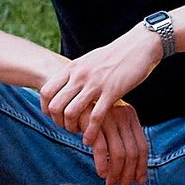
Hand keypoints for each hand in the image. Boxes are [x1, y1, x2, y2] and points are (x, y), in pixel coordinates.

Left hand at [41, 26, 160, 135]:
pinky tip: (90, 139)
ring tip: (78, 132)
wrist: (139, 45)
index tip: (53, 116)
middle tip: (66, 127)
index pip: (46, 91)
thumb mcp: (88, 61)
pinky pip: (95, 117)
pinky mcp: (112, 92)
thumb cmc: (115, 55)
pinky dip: (90, 131)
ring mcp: (95, 84)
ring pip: (71, 112)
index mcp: (72, 68)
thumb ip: (76, 73)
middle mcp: (79, 76)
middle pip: (55, 105)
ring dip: (71, 127)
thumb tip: (65, 84)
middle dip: (57, 121)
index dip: (45, 108)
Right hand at [84, 100, 149, 184]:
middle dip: (129, 174)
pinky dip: (102, 163)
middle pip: (133, 153)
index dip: (142, 167)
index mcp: (130, 116)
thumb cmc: (88, 110)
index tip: (139, 181)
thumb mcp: (108, 120)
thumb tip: (127, 163)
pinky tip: (101, 173)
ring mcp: (109, 119)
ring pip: (119, 153)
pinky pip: (101, 148)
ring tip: (111, 184)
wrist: (69, 92)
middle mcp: (123, 117)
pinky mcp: (93, 123)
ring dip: (116, 172)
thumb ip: (118, 136)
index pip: (142, 146)